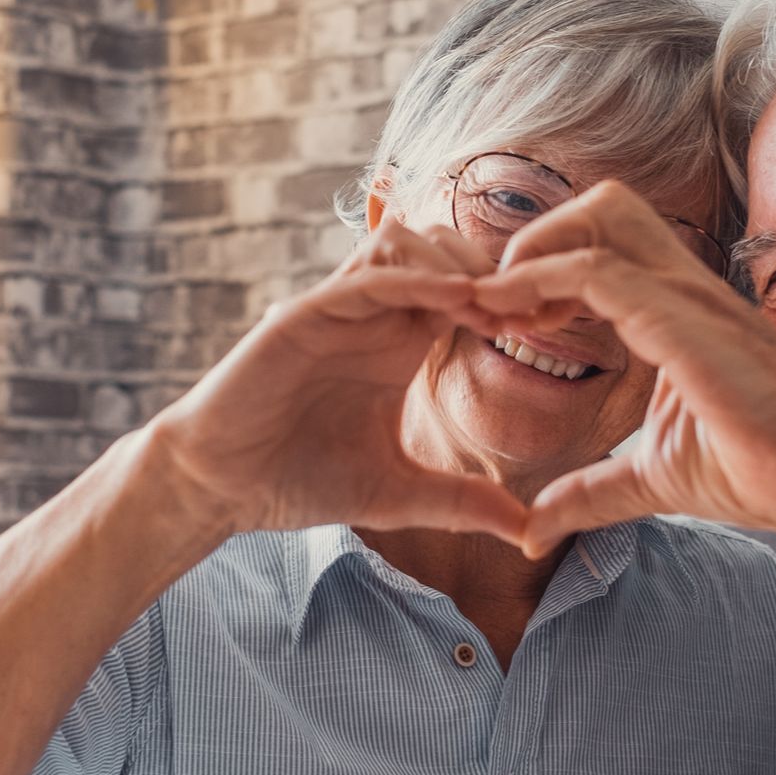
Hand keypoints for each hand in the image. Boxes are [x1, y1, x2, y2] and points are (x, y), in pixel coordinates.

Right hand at [148, 218, 526, 543]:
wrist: (222, 488)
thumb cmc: (302, 481)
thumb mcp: (400, 494)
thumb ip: (463, 503)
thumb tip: (532, 533)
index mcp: (400, 343)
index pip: (468, 292)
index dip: (512, 298)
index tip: (553, 324)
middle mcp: (374, 316)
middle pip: (445, 250)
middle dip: (495, 268)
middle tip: (535, 306)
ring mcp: (338, 308)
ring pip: (406, 241)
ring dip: (456, 262)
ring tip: (495, 304)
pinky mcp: (304, 314)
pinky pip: (365, 276)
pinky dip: (414, 277)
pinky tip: (457, 298)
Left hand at [474, 183, 775, 554]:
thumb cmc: (762, 474)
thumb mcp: (651, 480)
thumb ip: (590, 492)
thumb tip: (532, 527)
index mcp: (678, 310)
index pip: (602, 247)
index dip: (542, 270)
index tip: (500, 318)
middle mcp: (683, 287)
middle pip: (602, 205)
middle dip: (540, 238)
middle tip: (500, 303)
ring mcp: (687, 297)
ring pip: (598, 217)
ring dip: (533, 252)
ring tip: (495, 307)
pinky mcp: (683, 322)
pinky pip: (596, 273)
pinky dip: (539, 282)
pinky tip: (509, 321)